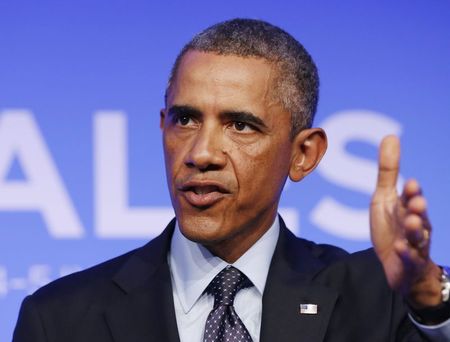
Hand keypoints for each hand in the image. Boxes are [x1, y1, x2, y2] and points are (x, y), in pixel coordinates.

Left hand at [370, 135, 441, 308]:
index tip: (409, 183)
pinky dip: (405, 253)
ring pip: (417, 237)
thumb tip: (391, 136)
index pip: (411, 197)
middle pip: (419, 216)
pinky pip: (409, 258)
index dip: (411, 192)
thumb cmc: (393, 226)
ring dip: (414, 229)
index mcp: (408, 208)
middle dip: (418, 208)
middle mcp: (415, 224)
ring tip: (410, 221)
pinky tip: (399, 247)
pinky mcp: (408, 262)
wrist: (399, 264)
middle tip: (416, 202)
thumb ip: (388, 171)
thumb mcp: (385, 197)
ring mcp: (413, 244)